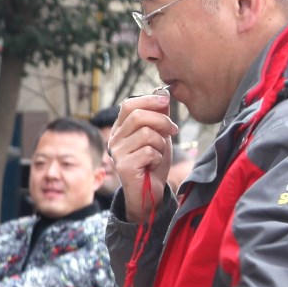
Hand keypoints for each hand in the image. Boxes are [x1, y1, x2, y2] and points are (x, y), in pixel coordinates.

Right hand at [109, 93, 178, 220]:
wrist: (150, 192)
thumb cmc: (153, 163)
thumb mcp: (159, 135)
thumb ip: (159, 116)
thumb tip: (163, 94)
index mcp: (120, 129)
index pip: (129, 105)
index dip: (148, 100)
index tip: (166, 101)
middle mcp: (114, 139)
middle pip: (138, 116)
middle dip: (162, 121)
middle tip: (173, 131)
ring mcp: (117, 153)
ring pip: (146, 134)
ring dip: (161, 143)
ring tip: (159, 153)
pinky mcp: (124, 166)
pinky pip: (149, 152)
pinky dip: (158, 157)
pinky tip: (153, 165)